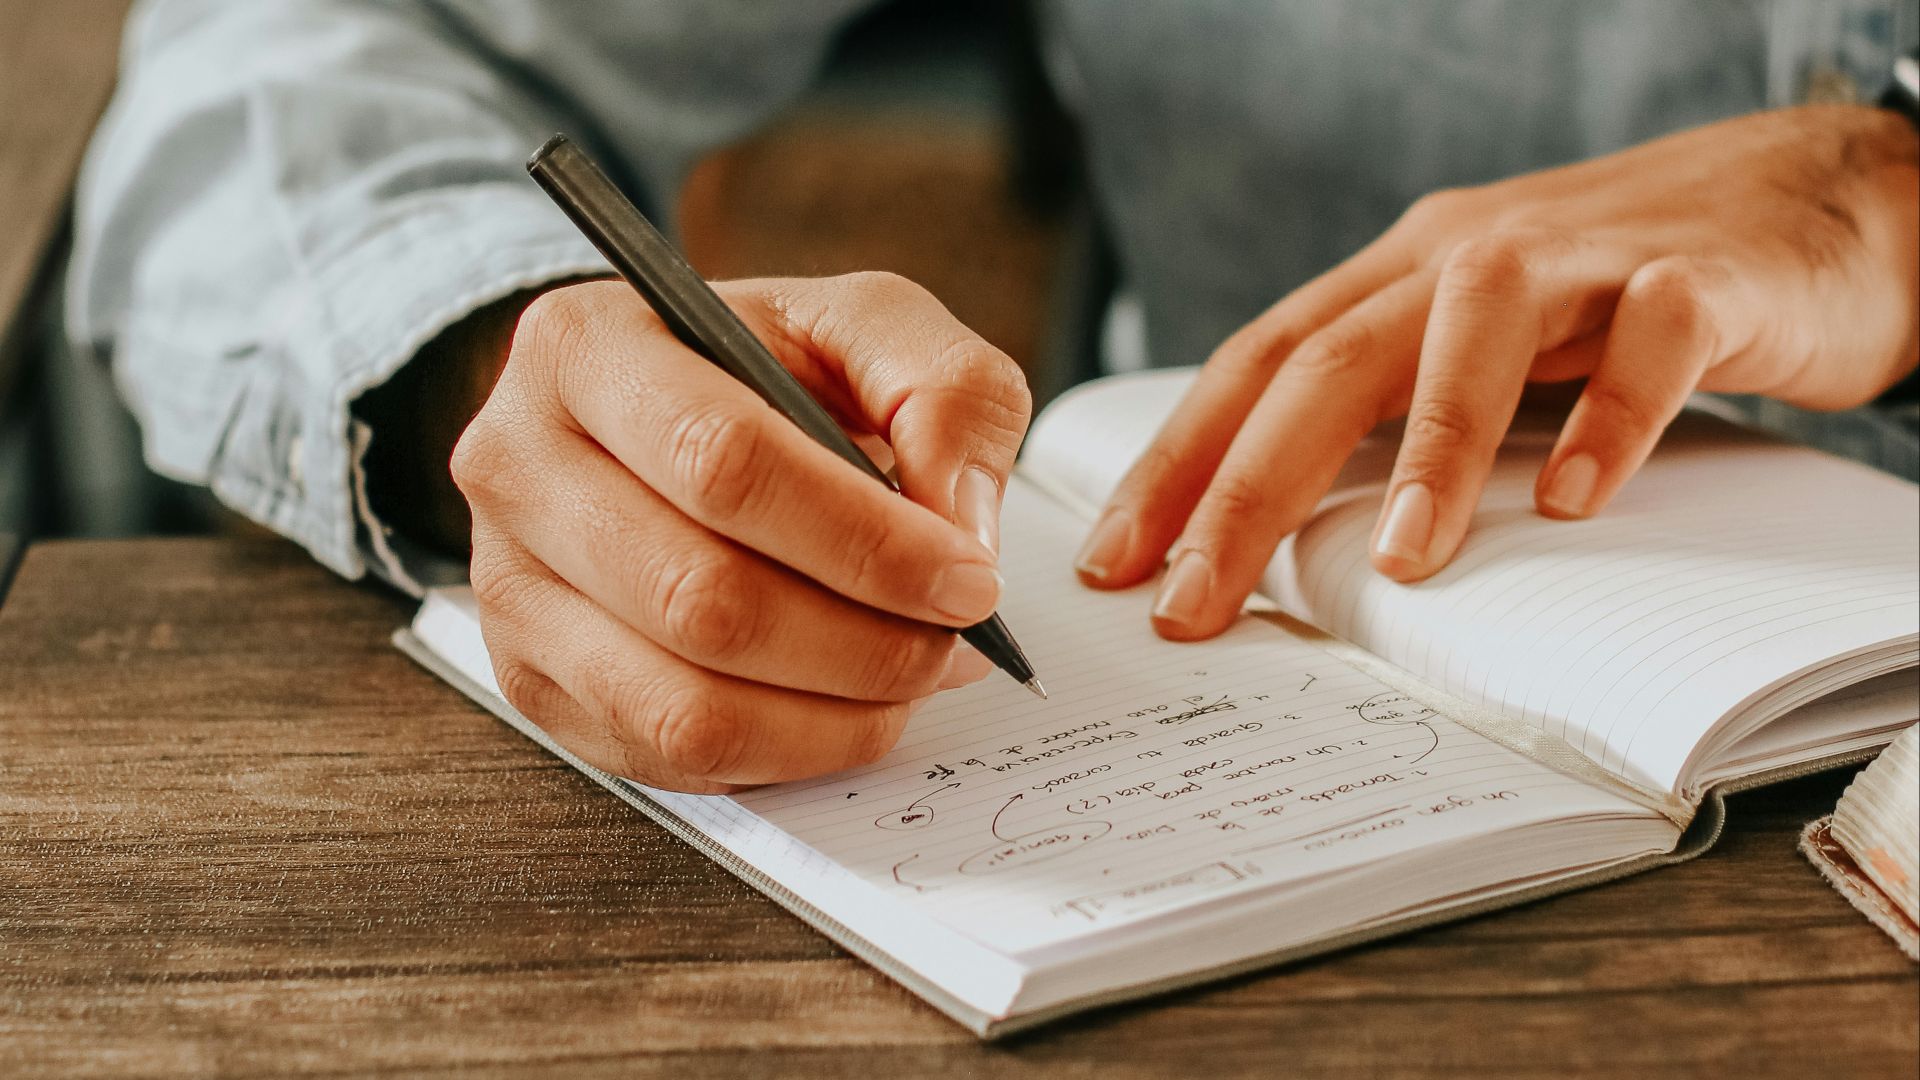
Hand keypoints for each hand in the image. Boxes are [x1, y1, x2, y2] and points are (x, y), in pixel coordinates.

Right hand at [452, 274, 1029, 791]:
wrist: (659, 416)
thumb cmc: (765, 369)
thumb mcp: (868, 327)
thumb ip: (944, 390)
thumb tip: (959, 526)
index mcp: (585, 348)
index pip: (722, 463)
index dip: (864, 541)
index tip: (969, 578)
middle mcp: (516, 467)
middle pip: (699, 599)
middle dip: (862, 642)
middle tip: (954, 641)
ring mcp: (507, 588)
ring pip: (683, 704)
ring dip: (834, 714)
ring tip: (913, 676)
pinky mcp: (532, 681)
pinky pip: (671, 759)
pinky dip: (788, 752)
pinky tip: (845, 705)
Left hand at [1077, 104, 1919, 638]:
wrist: (1809, 197)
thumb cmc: (1616, 297)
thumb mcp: (1476, 346)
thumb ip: (1394, 414)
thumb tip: (1285, 540)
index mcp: (1397, 278)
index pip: (1257, 366)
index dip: (1176, 461)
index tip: (1114, 564)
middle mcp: (1465, 255)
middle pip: (1328, 361)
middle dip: (1245, 486)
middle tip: (1193, 601)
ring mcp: (1582, 260)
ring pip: (1475, 331)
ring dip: (1429, 449)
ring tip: (1398, 562)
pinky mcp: (1700, 279)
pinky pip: (1650, 343)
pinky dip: (1608, 419)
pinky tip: (1574, 501)